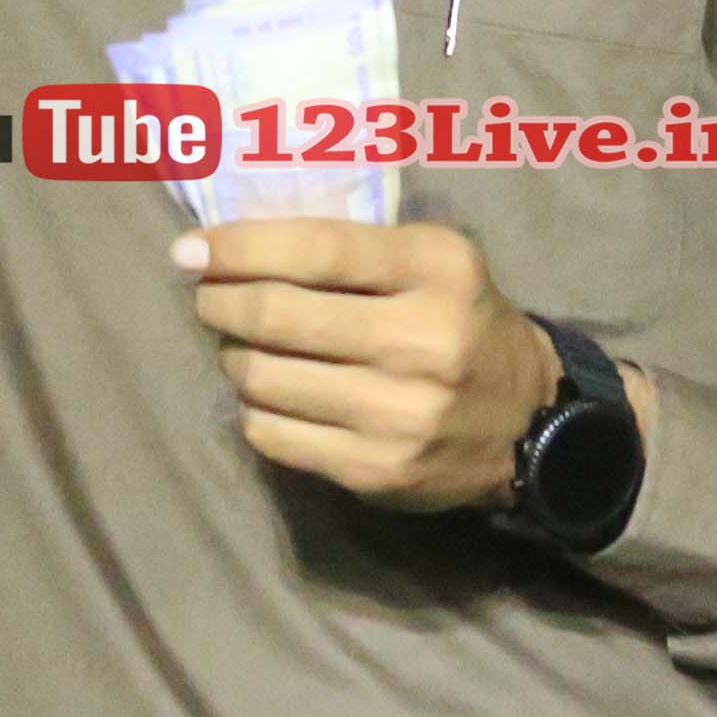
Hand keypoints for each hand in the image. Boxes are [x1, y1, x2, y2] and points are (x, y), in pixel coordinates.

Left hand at [175, 218, 561, 508]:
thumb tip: (230, 246)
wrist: (528, 422)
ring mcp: (399, 413)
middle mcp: (421, 340)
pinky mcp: (378, 470)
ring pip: (263, 378)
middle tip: (207, 298)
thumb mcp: (432, 262)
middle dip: (219, 302)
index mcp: (437, 270)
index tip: (189, 251)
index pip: (312, 249)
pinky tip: (268, 396)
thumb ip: (350, 247)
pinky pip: (273, 435)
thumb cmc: (459, 321)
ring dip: (233, 357)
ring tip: (241, 348)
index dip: (236, 248)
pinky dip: (253, 410)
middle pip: (275, 315)